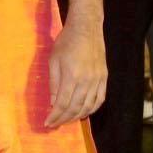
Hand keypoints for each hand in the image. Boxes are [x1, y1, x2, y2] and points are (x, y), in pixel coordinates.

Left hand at [43, 13, 106, 129]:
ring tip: (67, 120)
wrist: (86, 28)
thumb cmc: (66, 42)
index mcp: (72, 76)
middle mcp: (87, 81)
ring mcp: (98, 80)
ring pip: (89, 106)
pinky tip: (84, 112)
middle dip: (64, 119)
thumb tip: (53, 103)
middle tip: (55, 124)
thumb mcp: (53, 61)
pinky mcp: (104, 78)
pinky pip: (100, 99)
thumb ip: (54, 83)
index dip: (55, 116)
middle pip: (75, 108)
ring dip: (77, 116)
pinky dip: (92, 109)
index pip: (62, 104)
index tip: (48, 123)